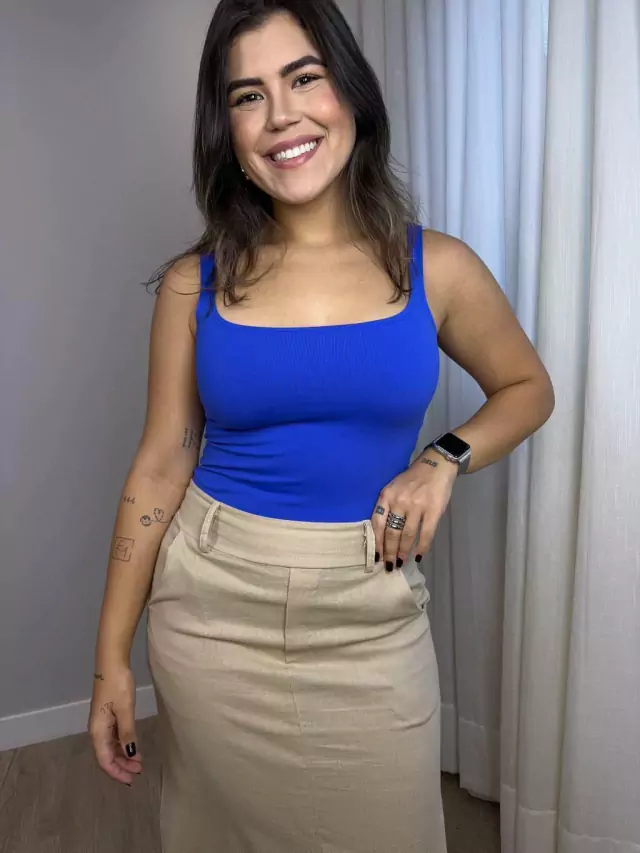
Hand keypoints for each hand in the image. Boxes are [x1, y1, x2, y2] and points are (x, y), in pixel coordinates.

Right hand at [88, 665, 142, 785]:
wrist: (111, 664)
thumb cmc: (118, 686)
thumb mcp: (125, 710)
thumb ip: (127, 734)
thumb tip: (130, 755)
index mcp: (98, 731)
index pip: (104, 760)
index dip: (117, 772)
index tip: (132, 779)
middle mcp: (97, 730)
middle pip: (107, 755)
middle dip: (122, 765)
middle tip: (140, 770)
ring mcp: (102, 722)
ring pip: (110, 747)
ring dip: (123, 755)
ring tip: (139, 761)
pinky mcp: (108, 715)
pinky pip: (113, 737)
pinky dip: (123, 744)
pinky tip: (133, 746)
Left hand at [371, 451, 457, 570]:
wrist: (436, 465)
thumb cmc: (412, 479)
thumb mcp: (394, 488)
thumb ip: (387, 506)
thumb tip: (382, 535)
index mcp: (387, 496)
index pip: (377, 523)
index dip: (377, 542)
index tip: (376, 557)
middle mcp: (399, 501)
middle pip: (391, 533)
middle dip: (389, 552)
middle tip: (389, 566)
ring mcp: (416, 506)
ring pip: (407, 536)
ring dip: (403, 552)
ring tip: (400, 563)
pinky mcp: (433, 511)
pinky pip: (425, 534)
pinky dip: (421, 548)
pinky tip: (418, 556)